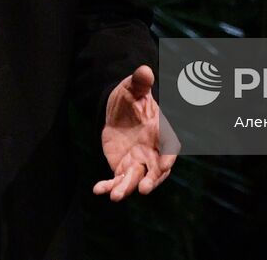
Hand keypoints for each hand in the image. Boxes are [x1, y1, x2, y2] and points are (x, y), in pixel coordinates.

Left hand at [93, 64, 178, 200]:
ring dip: (126, 188)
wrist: (118, 112)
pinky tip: (98, 190)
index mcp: (159, 131)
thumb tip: (144, 70)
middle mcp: (152, 151)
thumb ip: (140, 82)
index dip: (168, 155)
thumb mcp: (133, 88)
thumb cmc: (131, 98)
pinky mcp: (122, 168)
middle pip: (155, 170)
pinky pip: (117, 180)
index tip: (165, 166)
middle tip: (144, 190)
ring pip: (135, 179)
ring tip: (115, 197)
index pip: (169, 145)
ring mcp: (138, 162)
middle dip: (151, 180)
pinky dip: (108, 186)